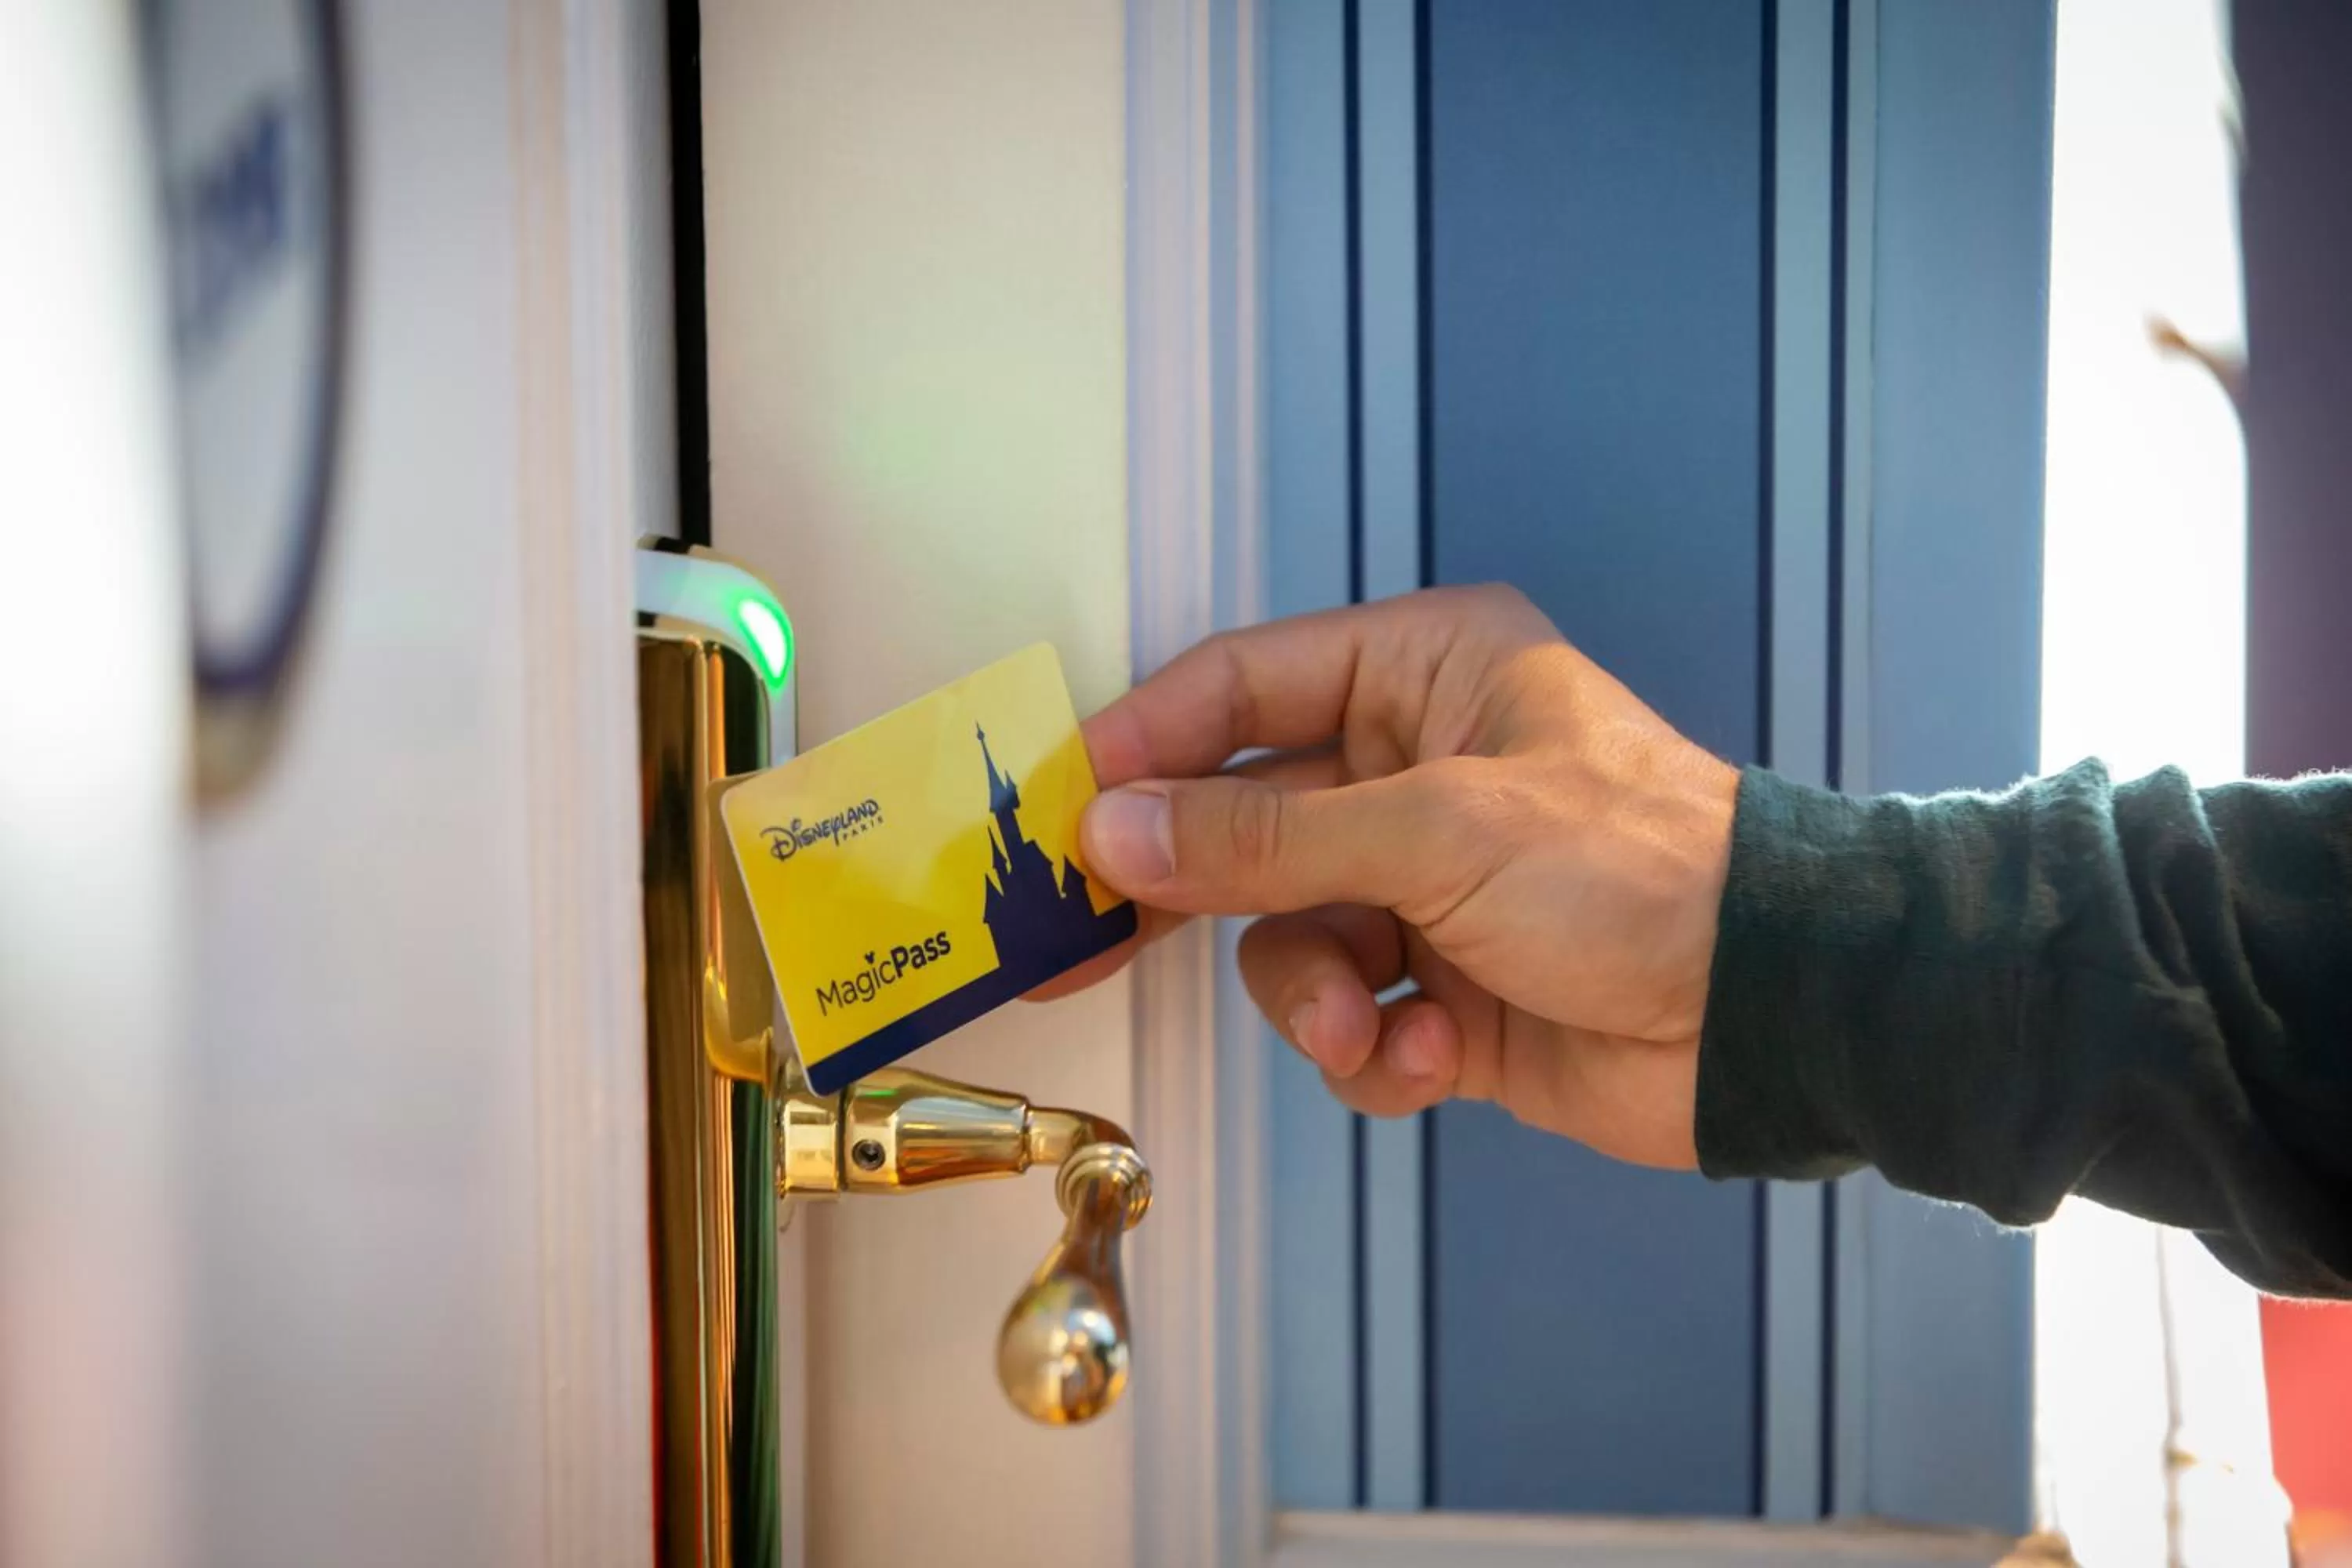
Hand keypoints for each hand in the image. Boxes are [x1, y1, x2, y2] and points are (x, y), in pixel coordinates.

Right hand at [1042, 585, 1738, 1170]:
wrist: (1773, 1017)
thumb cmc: (1630, 872)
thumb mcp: (1436, 831)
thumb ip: (1263, 835)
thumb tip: (1111, 829)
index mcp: (1424, 674)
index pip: (1243, 685)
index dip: (1146, 742)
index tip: (1060, 809)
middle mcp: (1416, 770)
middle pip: (1245, 822)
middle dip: (1191, 892)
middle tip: (1084, 943)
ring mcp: (1429, 888)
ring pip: (1288, 937)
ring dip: (1312, 992)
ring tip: (1363, 1021)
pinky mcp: (1446, 992)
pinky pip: (1348, 1018)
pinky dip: (1374, 1048)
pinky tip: (1432, 1056)